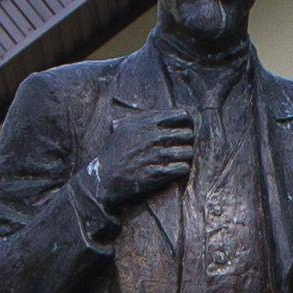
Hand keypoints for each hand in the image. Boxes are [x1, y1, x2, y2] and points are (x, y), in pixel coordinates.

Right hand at [82, 101, 197, 230]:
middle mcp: (152, 137)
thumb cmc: (115, 152)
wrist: (104, 178)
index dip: (188, 122)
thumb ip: (144, 119)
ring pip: (187, 152)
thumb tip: (165, 114)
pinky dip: (183, 169)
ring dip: (187, 156)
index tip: (186, 128)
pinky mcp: (156, 173)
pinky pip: (182, 168)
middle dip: (188, 141)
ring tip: (182, 159)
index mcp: (146, 122)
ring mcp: (155, 155)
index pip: (181, 115)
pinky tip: (178, 170)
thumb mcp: (124, 128)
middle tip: (184, 146)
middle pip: (187, 134)